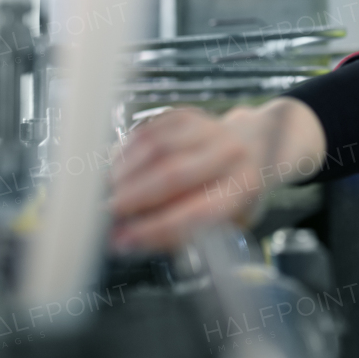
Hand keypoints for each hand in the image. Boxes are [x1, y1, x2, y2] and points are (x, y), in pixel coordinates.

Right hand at [109, 98, 325, 251]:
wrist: (252, 149)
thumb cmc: (232, 195)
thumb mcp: (224, 224)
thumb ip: (181, 234)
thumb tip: (126, 241)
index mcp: (243, 187)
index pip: (196, 212)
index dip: (154, 229)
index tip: (122, 242)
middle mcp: (230, 153)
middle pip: (173, 174)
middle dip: (133, 198)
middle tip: (106, 214)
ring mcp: (208, 129)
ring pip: (157, 148)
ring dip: (126, 174)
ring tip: (110, 192)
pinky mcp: (187, 115)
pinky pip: (149, 131)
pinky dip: (127, 152)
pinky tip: (118, 170)